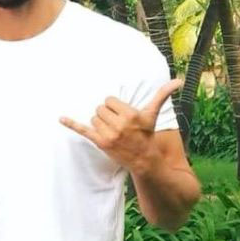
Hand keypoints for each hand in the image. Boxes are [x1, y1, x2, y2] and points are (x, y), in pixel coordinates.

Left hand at [59, 80, 181, 174]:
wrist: (144, 160)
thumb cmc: (147, 134)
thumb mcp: (153, 114)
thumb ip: (162, 95)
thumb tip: (179, 80)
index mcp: (131, 114)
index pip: (110, 100)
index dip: (114, 106)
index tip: (121, 115)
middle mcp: (119, 124)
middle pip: (100, 108)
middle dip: (106, 114)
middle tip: (116, 124)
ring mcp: (109, 134)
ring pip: (93, 117)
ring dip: (99, 122)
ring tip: (111, 130)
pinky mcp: (100, 143)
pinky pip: (83, 130)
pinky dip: (71, 123)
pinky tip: (60, 118)